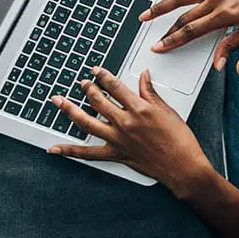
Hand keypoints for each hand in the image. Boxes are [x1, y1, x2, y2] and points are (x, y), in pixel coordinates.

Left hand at [47, 67, 216, 196]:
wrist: (182, 166)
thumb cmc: (180, 140)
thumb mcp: (168, 111)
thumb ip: (151, 93)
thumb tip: (144, 76)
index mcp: (140, 109)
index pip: (115, 87)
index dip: (103, 76)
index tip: (96, 70)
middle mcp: (125, 123)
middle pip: (98, 101)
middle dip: (87, 89)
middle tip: (81, 83)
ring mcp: (118, 139)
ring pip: (87, 122)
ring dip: (70, 110)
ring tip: (58, 101)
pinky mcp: (116, 154)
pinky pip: (88, 153)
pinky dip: (70, 151)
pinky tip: (56, 148)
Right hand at [141, 0, 238, 69]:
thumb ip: (232, 45)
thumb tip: (218, 64)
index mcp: (225, 14)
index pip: (191, 31)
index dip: (173, 40)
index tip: (159, 47)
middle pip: (184, 16)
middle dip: (166, 28)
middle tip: (151, 37)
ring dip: (163, 4)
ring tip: (147, 12)